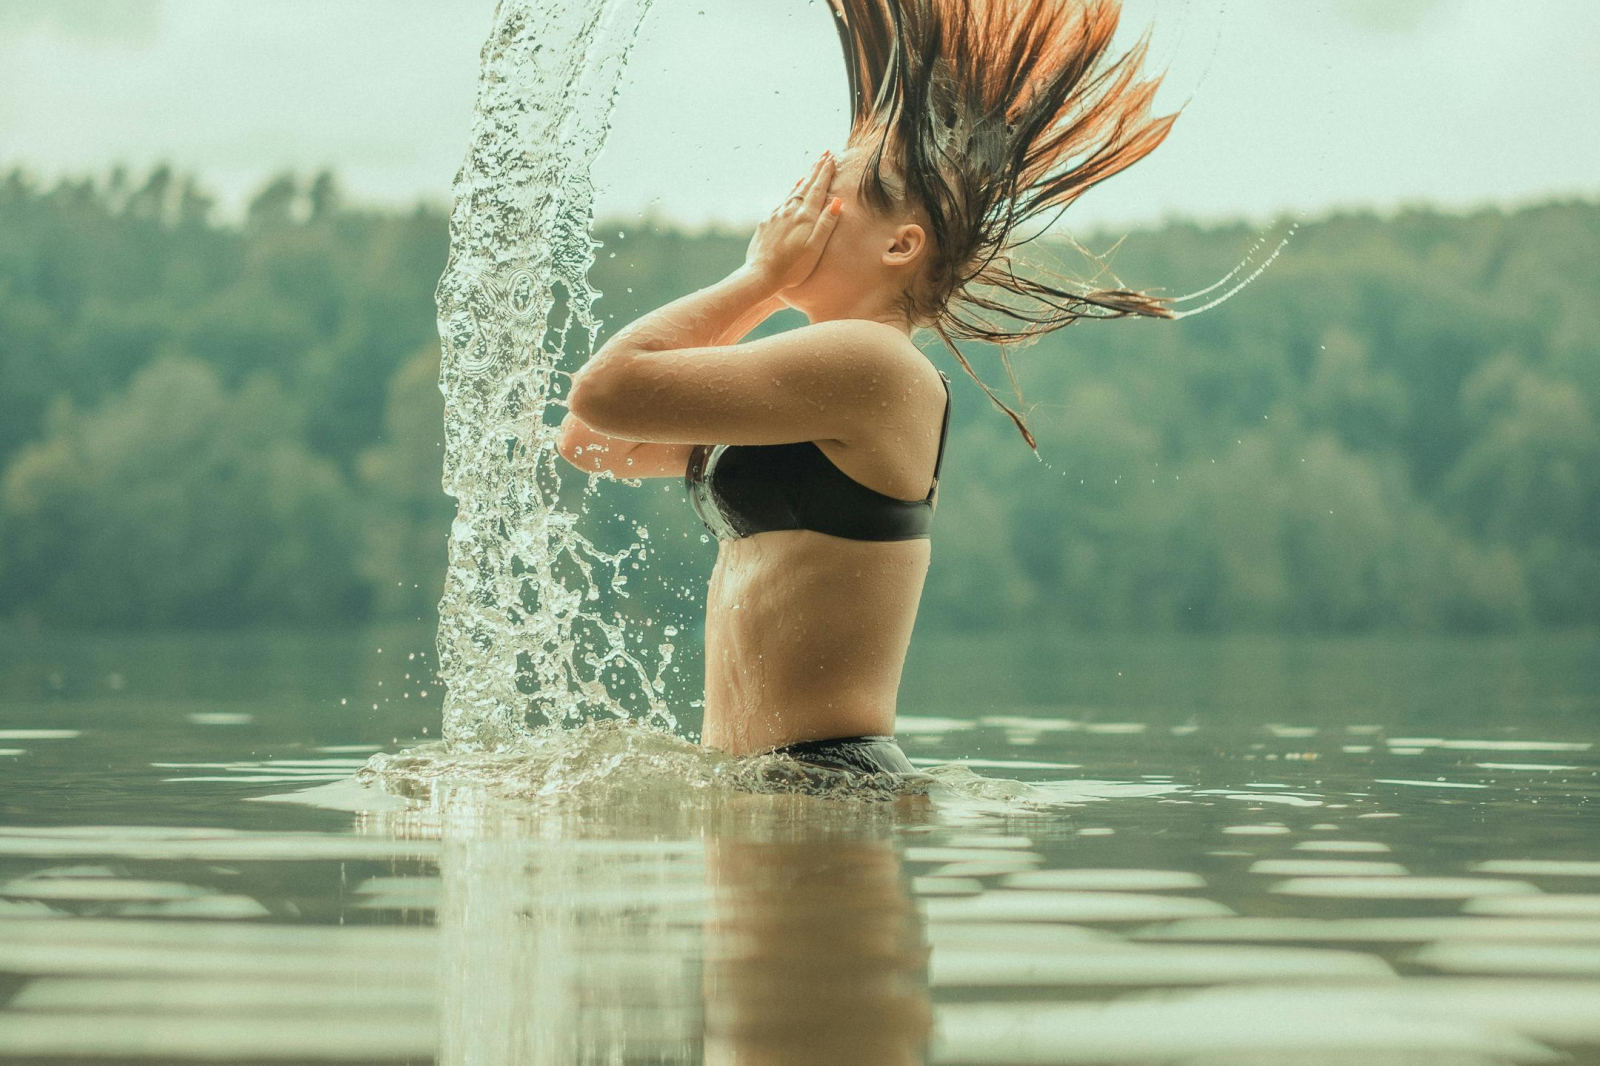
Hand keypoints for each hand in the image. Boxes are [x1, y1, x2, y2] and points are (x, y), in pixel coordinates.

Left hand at [743, 152, 842, 292]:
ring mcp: (776, 215)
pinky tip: (792, 191)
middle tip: (824, 154)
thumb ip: (826, 224)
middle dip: (816, 170)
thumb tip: (837, 202)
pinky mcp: (766, 223)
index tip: (831, 159)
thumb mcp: (814, 248)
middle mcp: (790, 211)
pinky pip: (782, 201)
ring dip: (804, 179)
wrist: (760, 275)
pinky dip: (790, 192)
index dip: (825, 174)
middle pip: (806, 186)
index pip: (818, 190)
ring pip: (793, 191)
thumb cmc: (792, 268)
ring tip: (811, 168)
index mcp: (805, 217)